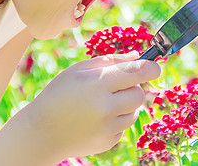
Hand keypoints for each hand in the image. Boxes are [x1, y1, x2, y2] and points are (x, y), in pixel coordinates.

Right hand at [26, 51, 160, 159]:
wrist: (41, 132)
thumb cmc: (59, 94)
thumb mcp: (78, 70)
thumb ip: (110, 61)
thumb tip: (138, 56)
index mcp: (98, 83)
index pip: (139, 72)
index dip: (152, 67)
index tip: (156, 67)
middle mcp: (105, 105)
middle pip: (139, 94)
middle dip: (132, 88)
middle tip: (115, 88)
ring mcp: (108, 126)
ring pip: (134, 110)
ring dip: (125, 105)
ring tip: (101, 105)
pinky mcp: (109, 141)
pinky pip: (124, 126)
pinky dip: (116, 120)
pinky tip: (96, 119)